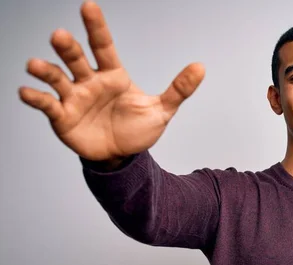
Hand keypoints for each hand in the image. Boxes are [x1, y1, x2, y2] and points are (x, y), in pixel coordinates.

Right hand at [18, 1, 204, 161]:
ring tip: (36, 65)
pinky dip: (36, 97)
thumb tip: (201, 66)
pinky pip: (46, 104)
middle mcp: (89, 81)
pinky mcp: (62, 116)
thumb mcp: (162, 110)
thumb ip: (179, 89)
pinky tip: (27, 91)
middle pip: (76, 58)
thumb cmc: (138, 129)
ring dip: (45, 70)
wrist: (122, 157)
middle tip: (59, 35)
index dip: (96, 26)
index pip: (103, 45)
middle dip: (67, 47)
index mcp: (113, 75)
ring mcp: (73, 97)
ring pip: (56, 77)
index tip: (88, 6)